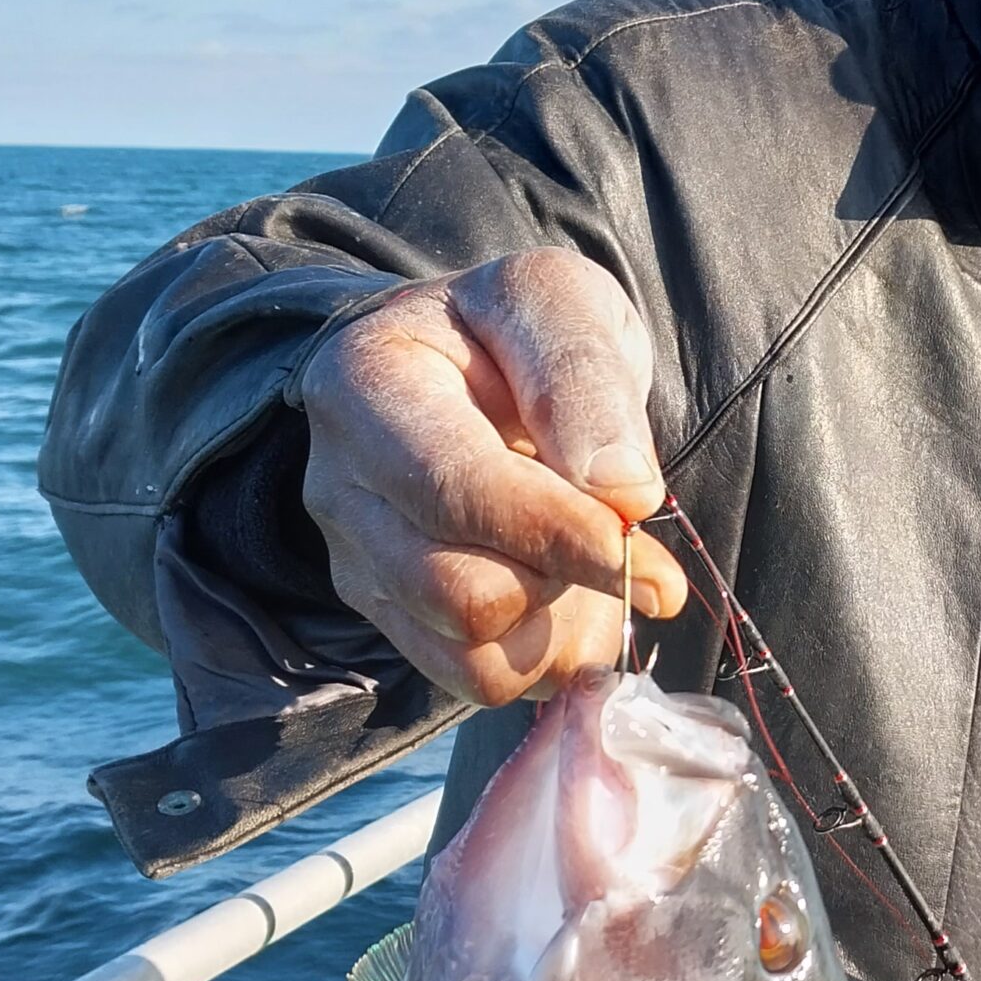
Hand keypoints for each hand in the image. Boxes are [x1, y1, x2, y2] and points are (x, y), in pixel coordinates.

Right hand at [301, 249, 688, 705]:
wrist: (480, 364)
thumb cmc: (515, 330)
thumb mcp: (557, 304)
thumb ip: (582, 379)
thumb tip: (621, 493)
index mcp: (365, 382)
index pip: (456, 492)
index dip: (558, 529)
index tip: (641, 535)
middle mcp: (340, 482)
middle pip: (458, 589)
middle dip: (562, 572)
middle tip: (615, 530)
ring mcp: (357, 557)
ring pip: (469, 644)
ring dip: (554, 612)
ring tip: (577, 547)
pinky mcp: (390, 613)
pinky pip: (476, 677)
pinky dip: (542, 651)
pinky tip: (561, 591)